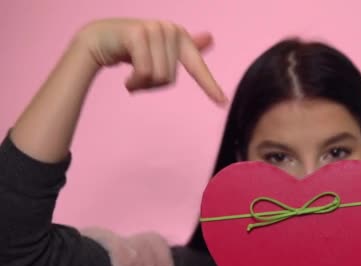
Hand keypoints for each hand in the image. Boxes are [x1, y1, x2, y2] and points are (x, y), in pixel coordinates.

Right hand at [74, 18, 225, 100]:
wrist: (98, 39)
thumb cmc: (131, 48)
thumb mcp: (160, 51)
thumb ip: (186, 47)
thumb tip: (211, 37)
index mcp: (180, 36)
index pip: (197, 67)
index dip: (209, 86)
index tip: (223, 102)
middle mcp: (171, 29)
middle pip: (170, 79)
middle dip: (152, 85)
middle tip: (138, 77)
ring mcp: (155, 29)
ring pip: (158, 77)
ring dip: (141, 84)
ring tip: (132, 77)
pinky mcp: (138, 34)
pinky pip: (144, 72)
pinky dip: (134, 82)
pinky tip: (126, 80)